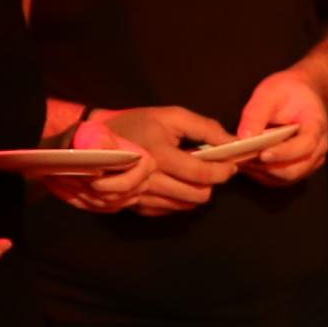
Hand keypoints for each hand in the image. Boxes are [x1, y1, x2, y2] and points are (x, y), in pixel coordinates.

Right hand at [76, 106, 228, 214]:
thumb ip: (205, 128)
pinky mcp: (136, 206)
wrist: (94, 140)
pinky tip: (176, 183)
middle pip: (197, 195)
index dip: (223, 172)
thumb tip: (232, 142)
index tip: (232, 166)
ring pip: (185, 205)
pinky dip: (179, 200)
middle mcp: (150, 180)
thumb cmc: (136, 123)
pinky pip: (168, 210)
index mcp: (159, 155)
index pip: (201, 174)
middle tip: (214, 170)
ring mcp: (141, 196)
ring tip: (195, 175)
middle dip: (212, 184)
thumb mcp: (171, 116)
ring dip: (196, 192)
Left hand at [233, 67, 327, 182]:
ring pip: (286, 178)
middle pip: (294, 169)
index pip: (304, 146)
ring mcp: (311, 161)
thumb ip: (256, 113)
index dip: (283, 153)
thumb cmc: (289, 91)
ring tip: (241, 161)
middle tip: (242, 160)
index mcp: (316, 127)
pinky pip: (281, 178)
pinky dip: (263, 174)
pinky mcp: (300, 168)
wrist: (306, 94)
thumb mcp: (270, 92)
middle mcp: (318, 149)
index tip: (261, 154)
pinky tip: (248, 164)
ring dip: (262, 173)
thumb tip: (243, 138)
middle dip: (266, 168)